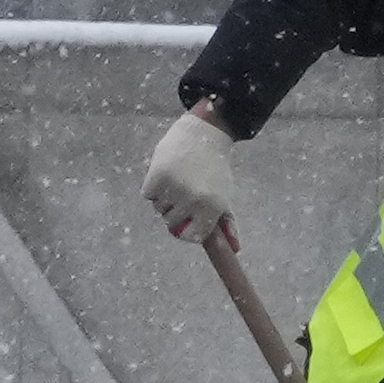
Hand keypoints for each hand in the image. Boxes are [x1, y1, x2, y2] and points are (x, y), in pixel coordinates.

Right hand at [139, 104, 242, 243]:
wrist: (204, 133)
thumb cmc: (215, 167)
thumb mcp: (225, 194)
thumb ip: (227, 223)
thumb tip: (235, 249)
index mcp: (213, 206)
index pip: (192, 236)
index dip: (186, 231)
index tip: (186, 222)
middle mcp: (194, 199)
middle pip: (172, 223)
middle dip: (175, 212)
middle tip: (184, 192)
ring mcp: (175, 188)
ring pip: (158, 209)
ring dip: (164, 199)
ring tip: (177, 179)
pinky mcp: (157, 176)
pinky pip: (148, 195)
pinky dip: (153, 187)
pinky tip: (167, 172)